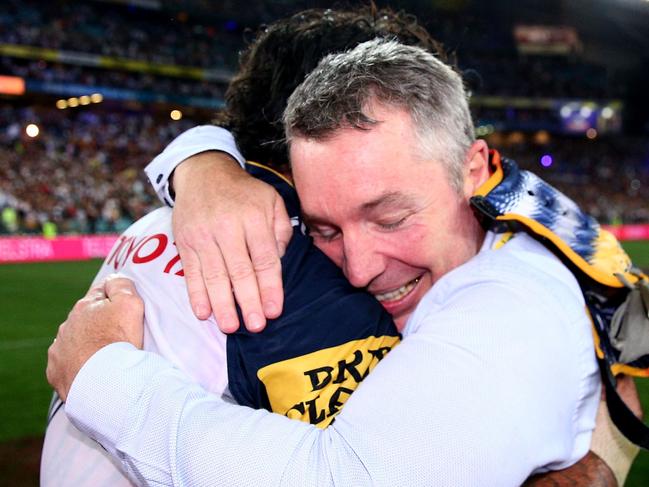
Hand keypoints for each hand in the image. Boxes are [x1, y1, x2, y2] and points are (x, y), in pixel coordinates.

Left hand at [46, 275, 143, 401]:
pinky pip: (67, 364)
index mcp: (85, 306)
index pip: (101, 291)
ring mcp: (59, 349)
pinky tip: (93, 371)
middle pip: (87, 317)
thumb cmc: (120, 342)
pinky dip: (79, 365)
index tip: (126, 310)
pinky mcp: (56, 371)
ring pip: (75, 340)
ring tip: (108, 357)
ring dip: (88, 344)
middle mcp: (67, 324)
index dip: (116, 298)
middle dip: (100, 323)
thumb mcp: (130, 304)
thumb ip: (122, 285)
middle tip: (120, 336)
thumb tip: (113, 278)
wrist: (104, 382)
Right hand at [172, 151, 292, 332]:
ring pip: (214, 275)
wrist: (203, 173)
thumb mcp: (272, 201)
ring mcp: (203, 235)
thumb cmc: (244, 193)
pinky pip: (191, 272)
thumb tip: (279, 260)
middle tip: (256, 326)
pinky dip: (196, 294)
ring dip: (222, 304)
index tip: (274, 310)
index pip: (265, 259)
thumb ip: (282, 230)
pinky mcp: (184, 242)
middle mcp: (228, 227)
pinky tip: (204, 312)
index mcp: (254, 218)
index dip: (270, 287)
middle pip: (240, 271)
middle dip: (249, 301)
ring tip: (230, 327)